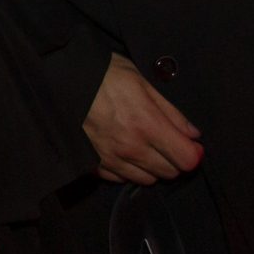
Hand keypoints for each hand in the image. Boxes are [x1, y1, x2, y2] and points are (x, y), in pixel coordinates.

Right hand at [83, 54, 203, 183]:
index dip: (194, 152)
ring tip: (146, 145)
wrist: (60, 81)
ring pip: (148, 179)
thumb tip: (192, 134)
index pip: (186, 159)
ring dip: (153, 166)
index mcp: (146, 124)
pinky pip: (122, 179)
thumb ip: (170, 111)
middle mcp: (130, 148)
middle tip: (169, 141)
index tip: (192, 143)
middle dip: (175, 159)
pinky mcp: (94, 165)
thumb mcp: (141, 81)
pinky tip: (126, 151)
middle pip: (170, 172)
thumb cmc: (102, 74)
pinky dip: (130, 170)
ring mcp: (111, 160)